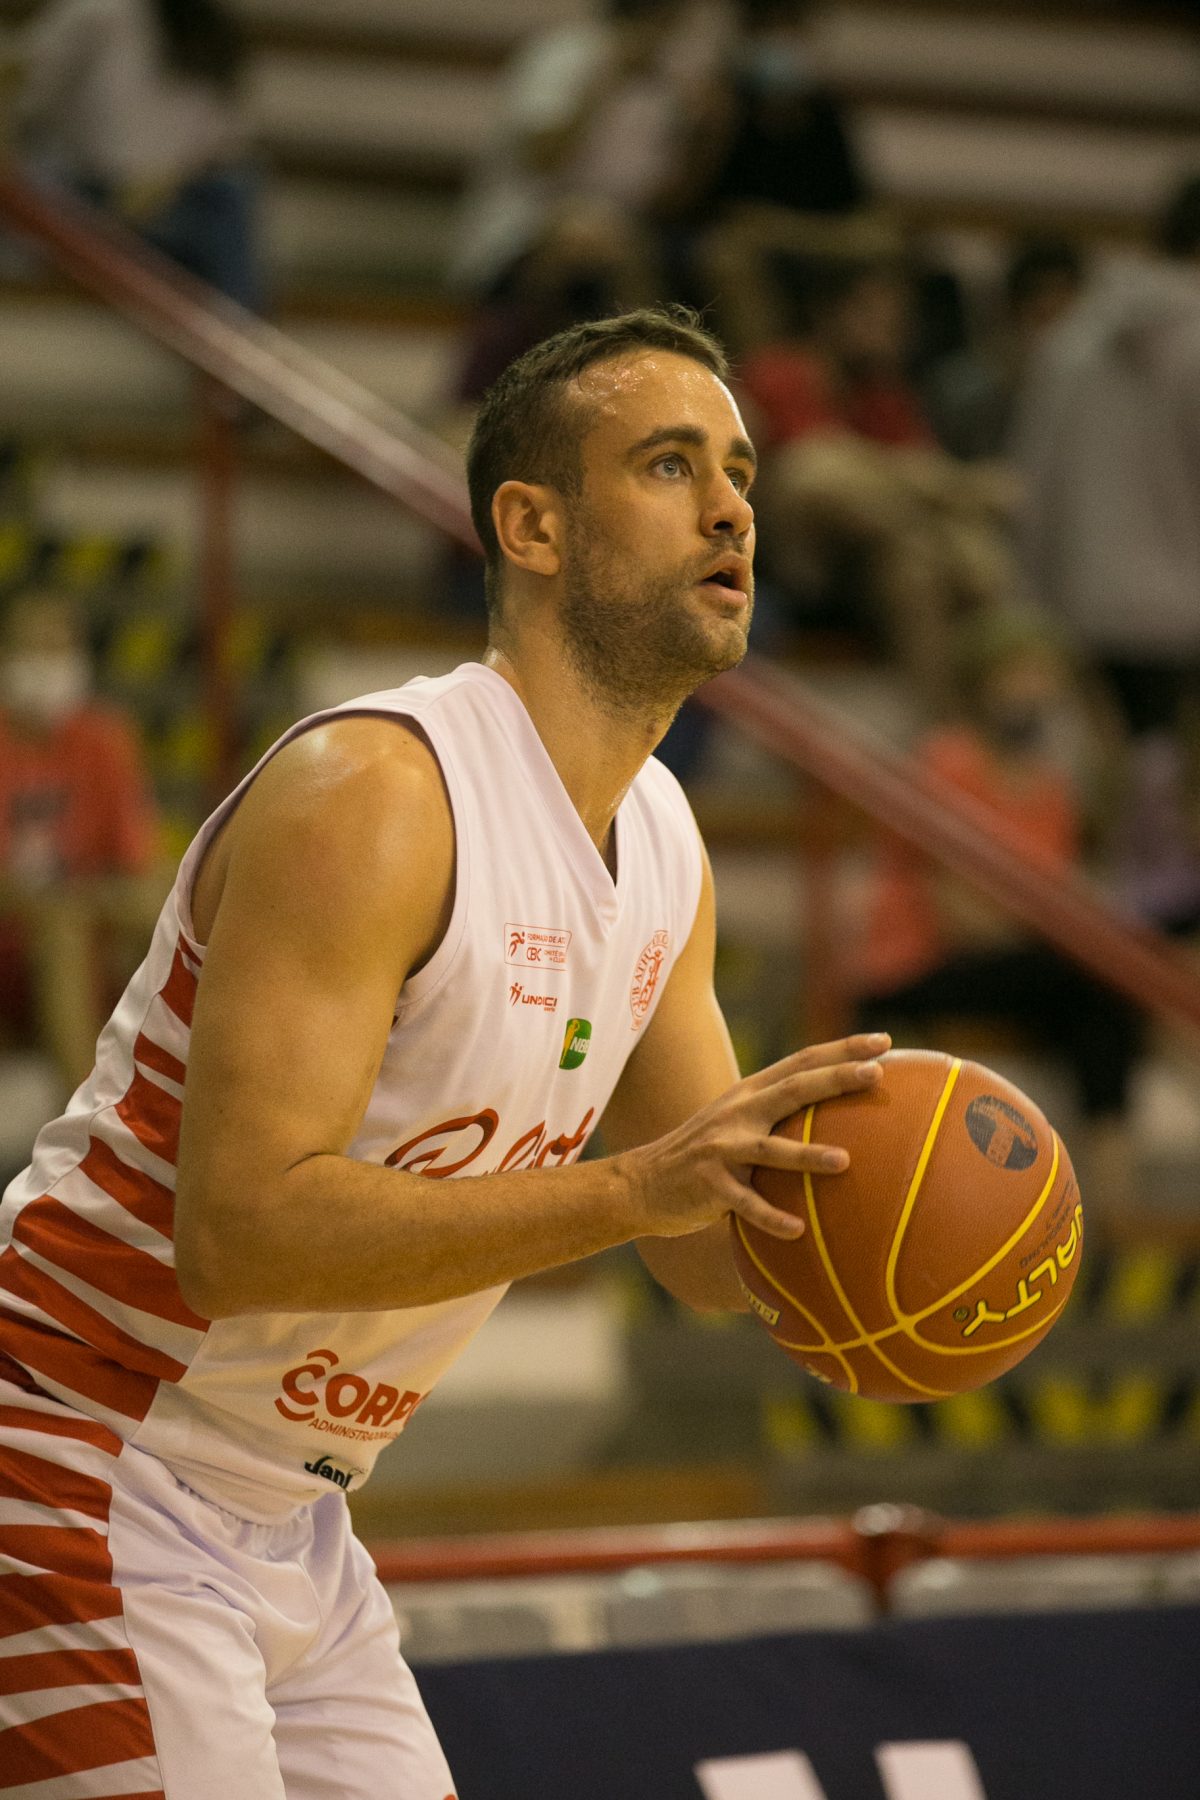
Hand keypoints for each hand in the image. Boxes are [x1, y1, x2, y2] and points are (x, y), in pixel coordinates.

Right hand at [621, 1033, 889, 1241]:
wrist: (643, 1183)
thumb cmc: (707, 1157)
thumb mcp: (738, 1124)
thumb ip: (779, 1117)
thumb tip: (846, 1126)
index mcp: (750, 1094)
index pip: (802, 1062)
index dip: (842, 1049)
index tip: (884, 1041)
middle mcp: (738, 1112)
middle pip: (793, 1089)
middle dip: (835, 1079)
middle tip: (876, 1074)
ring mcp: (722, 1148)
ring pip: (771, 1150)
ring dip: (807, 1155)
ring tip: (845, 1161)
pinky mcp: (709, 1184)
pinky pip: (745, 1204)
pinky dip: (770, 1217)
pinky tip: (797, 1230)